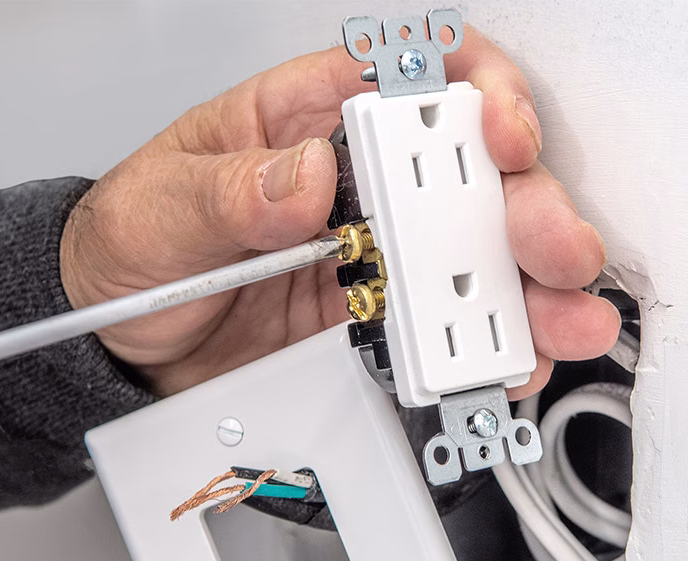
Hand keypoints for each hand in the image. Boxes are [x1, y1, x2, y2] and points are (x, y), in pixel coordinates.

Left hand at [60, 25, 619, 397]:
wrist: (125, 345)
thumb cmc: (137, 248)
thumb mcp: (160, 208)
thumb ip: (229, 190)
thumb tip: (303, 176)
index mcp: (309, 122)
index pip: (411, 76)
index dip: (473, 88)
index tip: (497, 131)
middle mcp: (361, 185)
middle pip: (470, 173)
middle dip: (527, 203)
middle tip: (551, 243)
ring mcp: (380, 255)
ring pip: (478, 253)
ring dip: (532, 284)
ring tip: (562, 316)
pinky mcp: (382, 320)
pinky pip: (450, 326)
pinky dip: (492, 344)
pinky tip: (516, 358)